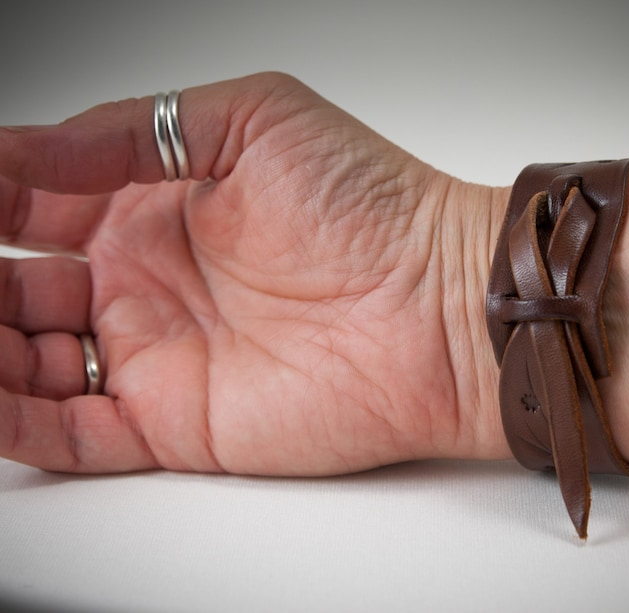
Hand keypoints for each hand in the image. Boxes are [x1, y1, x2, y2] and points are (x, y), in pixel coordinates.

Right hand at [0, 73, 507, 474]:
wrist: (437, 304)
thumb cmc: (370, 204)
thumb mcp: (251, 121)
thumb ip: (131, 131)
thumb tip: (20, 148)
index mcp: (157, 208)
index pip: (34, 203)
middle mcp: (148, 282)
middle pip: (17, 287)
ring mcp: (158, 354)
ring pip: (29, 362)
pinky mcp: (175, 422)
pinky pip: (70, 433)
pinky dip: (11, 421)